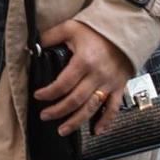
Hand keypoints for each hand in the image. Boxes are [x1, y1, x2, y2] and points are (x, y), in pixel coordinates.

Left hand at [33, 20, 133, 136]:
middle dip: (58, 110)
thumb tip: (33, 47)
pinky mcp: (119, 87)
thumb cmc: (96, 29)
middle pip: (75, 100)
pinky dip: (106, 121)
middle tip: (44, 116)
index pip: (63, 83)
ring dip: (76, 121)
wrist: (126, 29)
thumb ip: (50, 36)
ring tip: (62, 130)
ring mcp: (109, 83)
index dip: (49, 93)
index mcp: (84, 61)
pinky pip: (113, 108)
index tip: (38, 96)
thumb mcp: (70, 27)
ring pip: (92, 108)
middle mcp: (97, 75)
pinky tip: (96, 131)